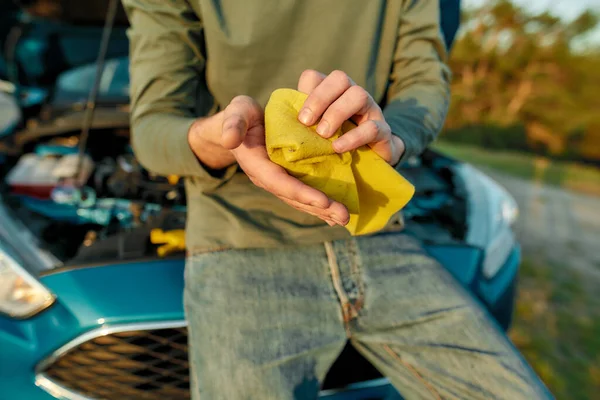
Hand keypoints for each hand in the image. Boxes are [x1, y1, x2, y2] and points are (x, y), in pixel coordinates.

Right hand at [220, 96, 349, 225]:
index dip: (301, 193)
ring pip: (301, 200)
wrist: (240, 124)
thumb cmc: (241, 115)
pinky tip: (334, 213)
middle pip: (294, 197)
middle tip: (344, 217)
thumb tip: (229, 140)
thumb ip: (233, 124)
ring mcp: (277, 180)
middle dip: (319, 208)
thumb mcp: (236, 112)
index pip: (280, 183)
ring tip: (344, 218)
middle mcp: (267, 178)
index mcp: (257, 165)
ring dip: (323, 210)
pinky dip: (319, 205)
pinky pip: (303, 194)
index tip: (324, 201)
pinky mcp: (286, 177)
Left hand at [296, 70, 404, 164]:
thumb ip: (303, 123)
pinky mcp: (383, 131)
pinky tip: (338, 148)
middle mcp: (352, 95)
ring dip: (336, 113)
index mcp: (332, 93)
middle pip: (339, 78)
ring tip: (323, 134)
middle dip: (320, 98)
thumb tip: (279, 123)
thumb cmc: (336, 144)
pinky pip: (372, 127)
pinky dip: (353, 137)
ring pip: (358, 95)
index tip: (300, 118)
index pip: (316, 77)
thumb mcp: (316, 132)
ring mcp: (371, 110)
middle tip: (307, 122)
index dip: (306, 92)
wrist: (370, 164)